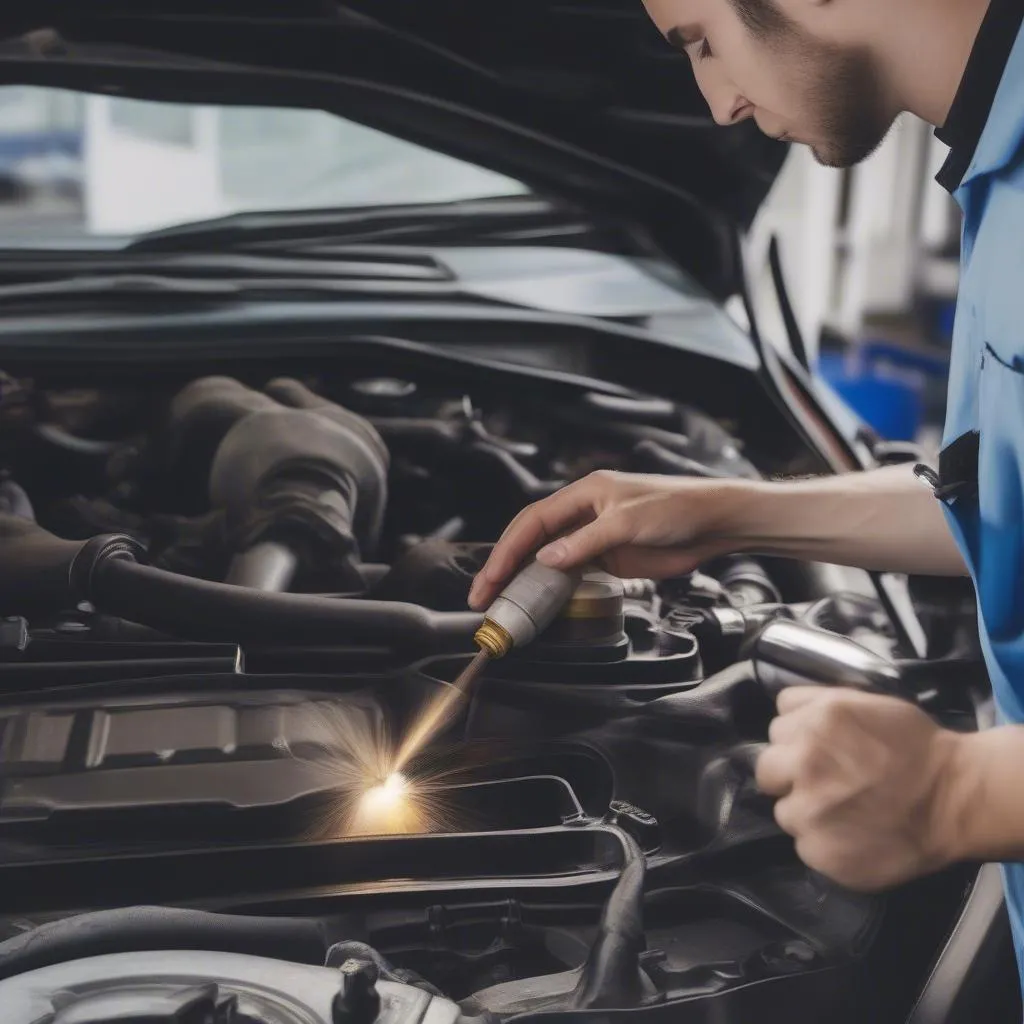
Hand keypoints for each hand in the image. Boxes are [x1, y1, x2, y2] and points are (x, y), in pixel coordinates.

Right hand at [468, 470, 751, 609]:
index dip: (507, 549)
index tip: (491, 576)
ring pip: (546, 558)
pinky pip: (570, 572)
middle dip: (504, 566)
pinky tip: (536, 602)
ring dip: (523, 579)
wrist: (713, 524)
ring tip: (501, 603)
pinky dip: (550, 587)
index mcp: (583, 494)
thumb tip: (545, 559)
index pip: (532, 521)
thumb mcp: (628, 523)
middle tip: (483, 595)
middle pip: (531, 539)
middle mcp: (583, 514)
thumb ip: (585, 542)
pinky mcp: (608, 557)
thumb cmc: (676, 509)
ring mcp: (593, 537)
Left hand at [755, 687, 966, 890]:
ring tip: (844, 813)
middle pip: (765, 767)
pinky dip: (824, 843)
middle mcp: (803, 761)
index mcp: (816, 721)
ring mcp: (807, 810)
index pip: (776, 725)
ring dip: (806, 811)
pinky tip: (853, 837)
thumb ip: (818, 706)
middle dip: (788, 774)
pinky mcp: (818, 851)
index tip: (818, 748)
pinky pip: (803, 844)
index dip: (796, 737)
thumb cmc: (917, 747)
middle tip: (822, 783)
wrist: (956, 799)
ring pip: (783, 810)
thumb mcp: (867, 704)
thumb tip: (785, 717)